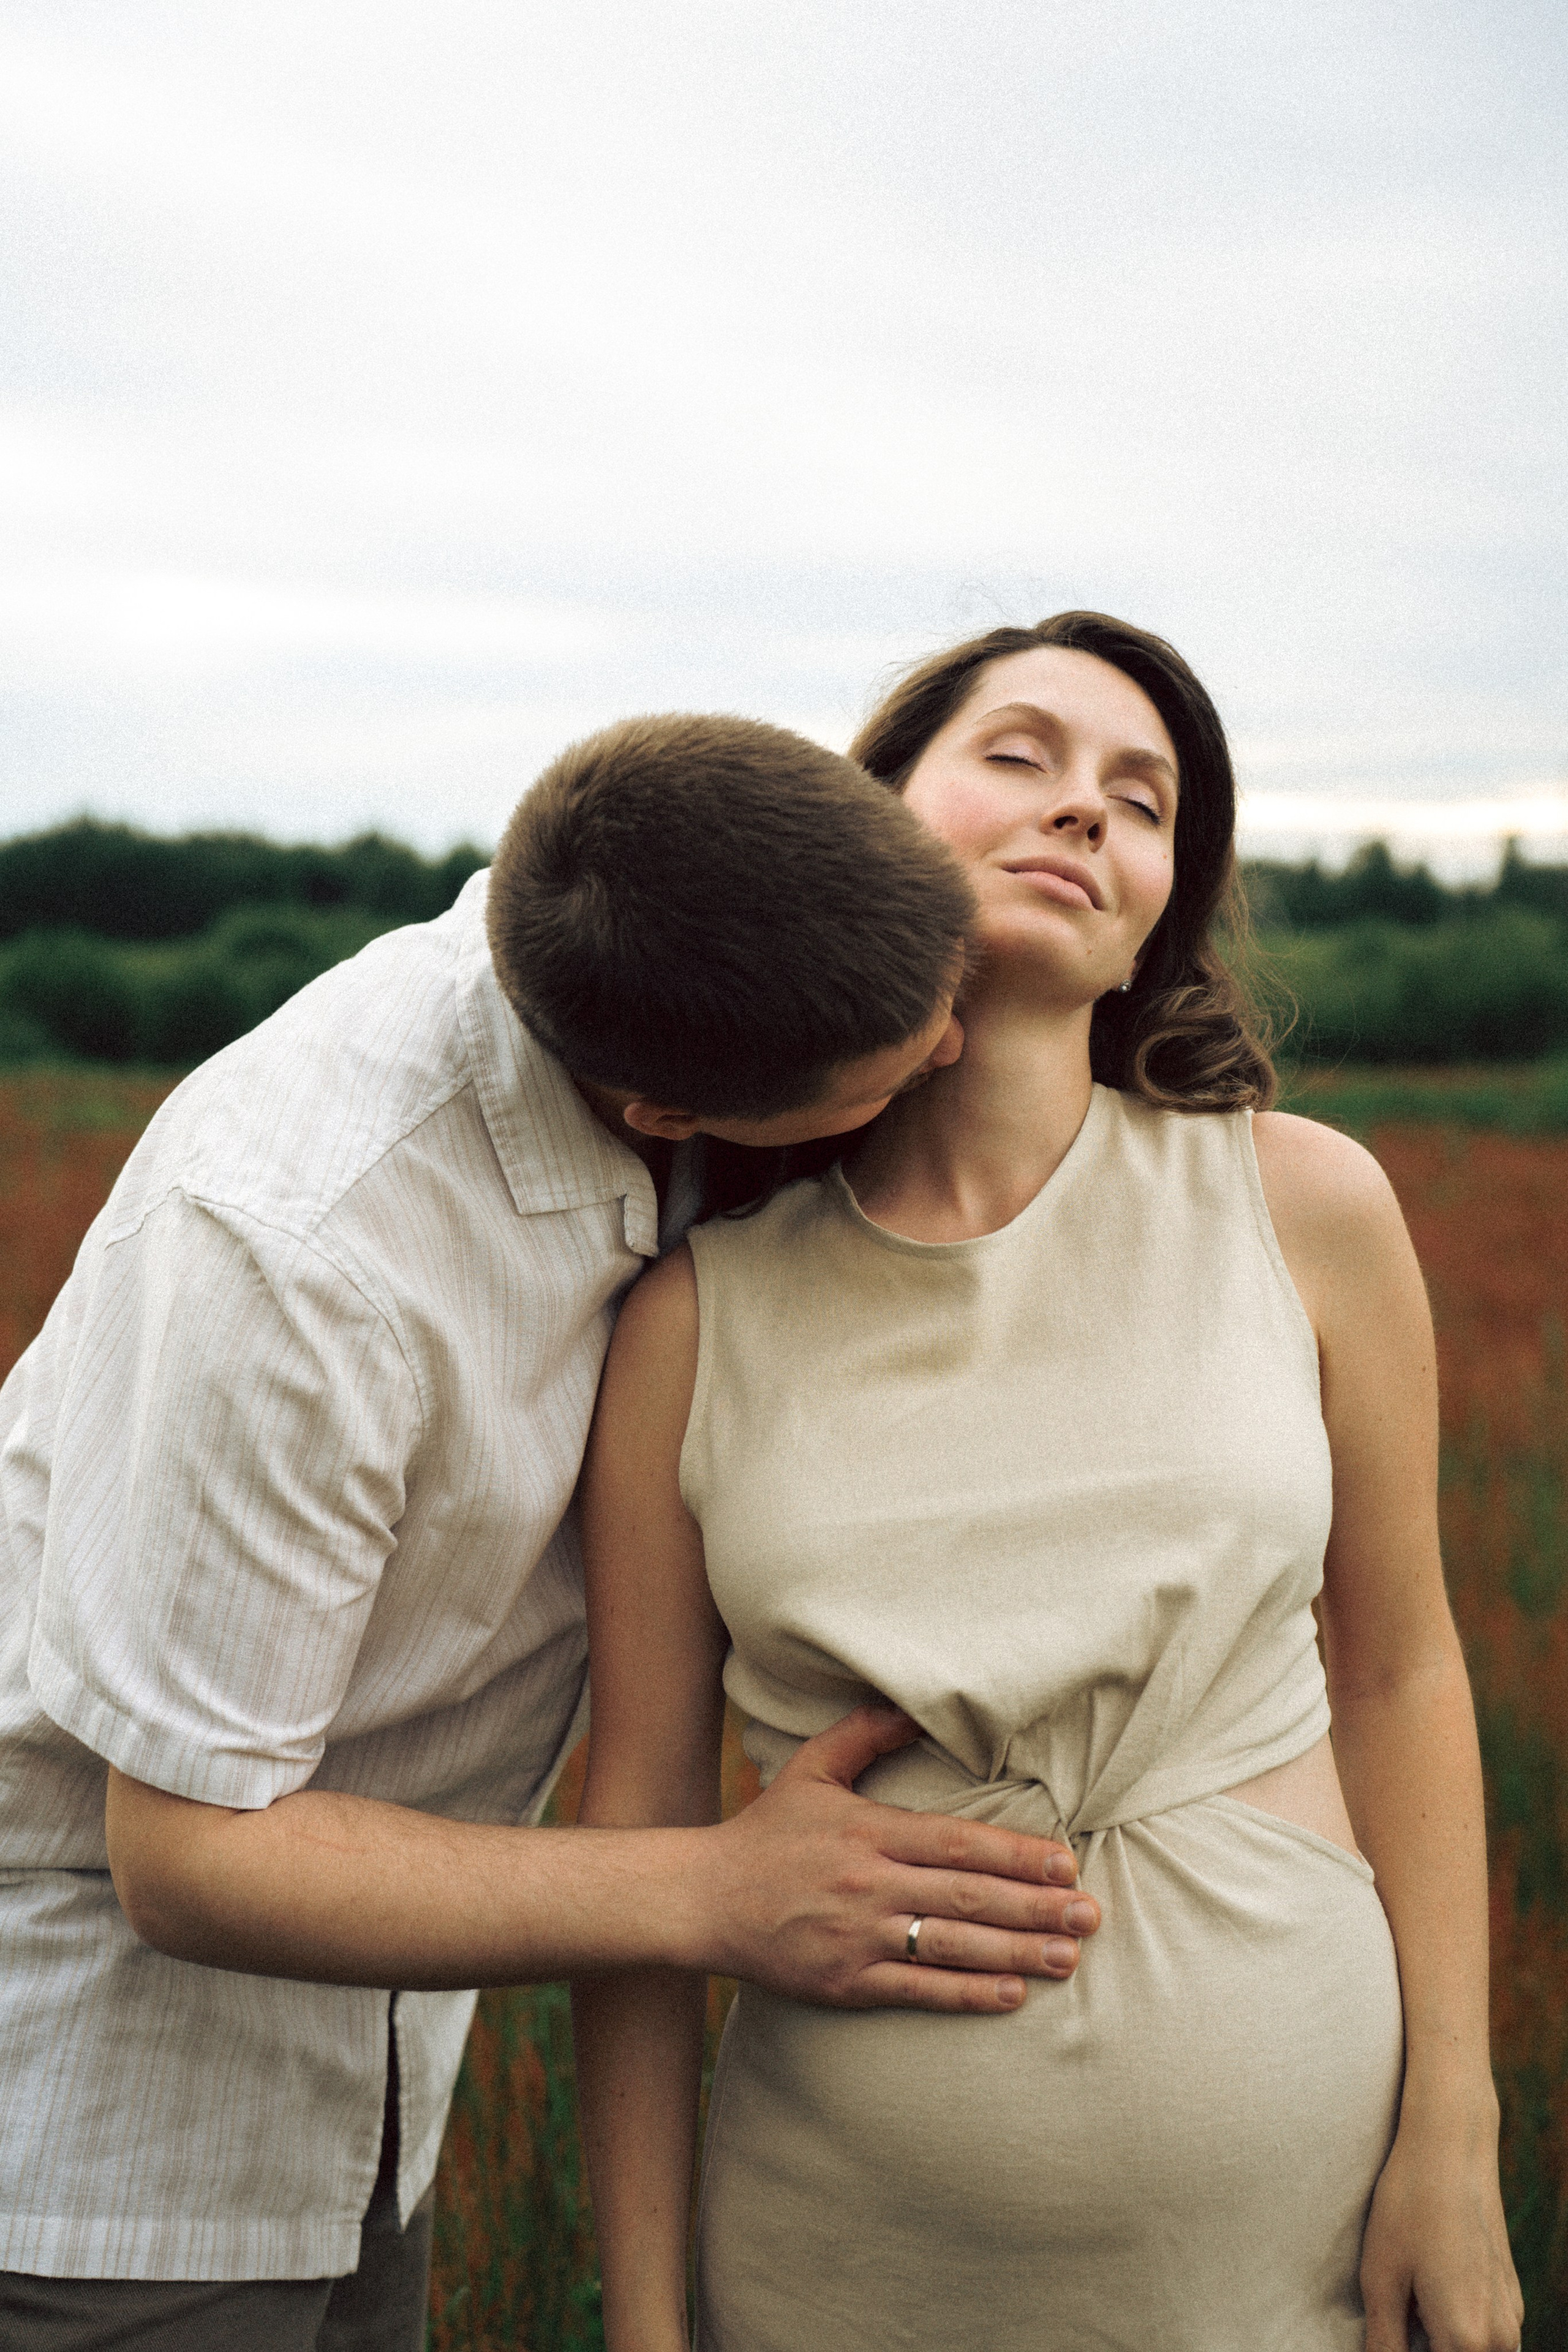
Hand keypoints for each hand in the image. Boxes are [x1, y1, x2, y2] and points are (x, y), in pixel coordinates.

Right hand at [702, 1701, 1097, 2011]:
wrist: (703, 1900)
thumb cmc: (766, 1832)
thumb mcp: (810, 1769)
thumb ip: (864, 1734)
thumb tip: (914, 1703)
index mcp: (868, 1831)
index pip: (957, 1843)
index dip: (1015, 1855)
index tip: (1065, 1863)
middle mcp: (868, 1885)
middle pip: (967, 1898)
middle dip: (1036, 1908)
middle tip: (1091, 1915)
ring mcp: (858, 1938)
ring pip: (952, 1947)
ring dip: (1018, 1954)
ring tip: (1069, 1957)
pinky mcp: (846, 1982)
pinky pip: (917, 1990)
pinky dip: (967, 1994)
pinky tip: (1012, 1995)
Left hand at [1361, 2101, 1522, 2351]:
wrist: (1452, 2147)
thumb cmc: (1409, 2206)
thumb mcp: (1381, 2278)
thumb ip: (1384, 2342)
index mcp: (1468, 2339)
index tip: (1389, 2337)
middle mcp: (1501, 2337)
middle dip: (1428, 2348)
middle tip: (1399, 2323)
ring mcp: (1512, 2315)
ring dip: (1446, 2345)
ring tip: (1412, 2312)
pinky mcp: (1512, 2296)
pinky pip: (1490, 2337)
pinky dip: (1462, 2333)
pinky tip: (1430, 2297)